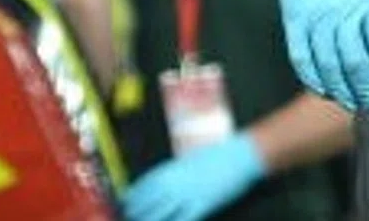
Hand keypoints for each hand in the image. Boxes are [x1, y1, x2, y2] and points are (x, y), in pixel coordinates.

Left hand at [121, 133, 263, 220]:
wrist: (242, 154)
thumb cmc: (218, 154)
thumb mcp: (189, 160)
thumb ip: (172, 173)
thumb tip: (157, 186)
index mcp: (168, 170)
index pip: (139, 190)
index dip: (130, 201)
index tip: (126, 207)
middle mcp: (173, 184)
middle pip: (143, 206)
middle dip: (134, 215)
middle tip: (131, 218)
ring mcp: (186, 196)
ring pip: (157, 217)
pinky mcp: (201, 207)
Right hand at [271, 0, 368, 111]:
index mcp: (366, 3)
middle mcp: (339, 14)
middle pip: (355, 62)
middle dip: (368, 87)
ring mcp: (314, 20)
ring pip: (328, 66)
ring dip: (342, 90)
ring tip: (354, 103)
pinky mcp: (294, 23)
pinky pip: (302, 60)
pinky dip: (314, 80)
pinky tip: (325, 91)